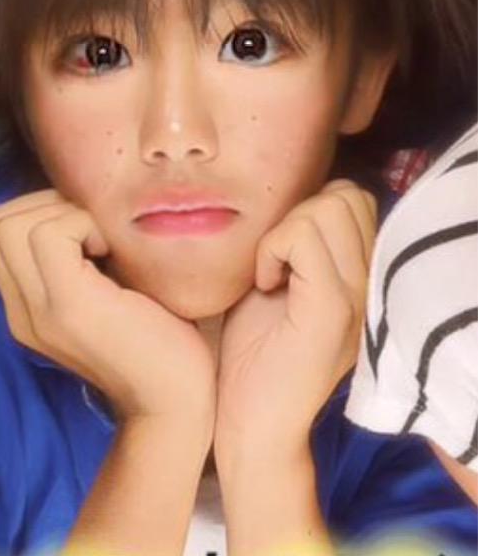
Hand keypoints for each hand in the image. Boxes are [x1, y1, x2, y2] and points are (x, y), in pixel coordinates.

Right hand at [0, 191, 215, 421]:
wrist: (176, 403)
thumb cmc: (160, 337)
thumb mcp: (108, 289)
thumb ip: (81, 256)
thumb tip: (81, 199)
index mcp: (27, 306)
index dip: (35, 208)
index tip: (85, 228)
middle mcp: (22, 311)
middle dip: (44, 204)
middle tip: (93, 231)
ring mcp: (39, 311)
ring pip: (12, 224)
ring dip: (65, 214)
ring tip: (103, 244)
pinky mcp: (68, 307)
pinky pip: (50, 235)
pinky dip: (82, 224)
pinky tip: (112, 252)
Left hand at [214, 180, 376, 463]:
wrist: (253, 428)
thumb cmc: (254, 357)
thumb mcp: (279, 286)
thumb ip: (294, 245)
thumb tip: (281, 199)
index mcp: (362, 277)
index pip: (352, 198)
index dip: (310, 210)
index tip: (282, 255)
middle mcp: (370, 284)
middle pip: (344, 196)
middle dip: (298, 214)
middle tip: (275, 261)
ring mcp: (356, 296)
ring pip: (326, 209)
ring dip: (283, 232)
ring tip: (269, 275)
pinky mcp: (331, 311)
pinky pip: (303, 240)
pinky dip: (273, 250)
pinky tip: (264, 286)